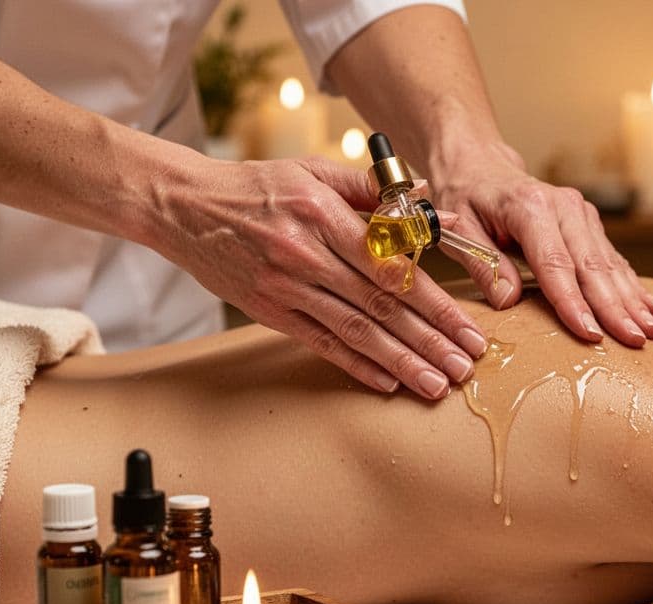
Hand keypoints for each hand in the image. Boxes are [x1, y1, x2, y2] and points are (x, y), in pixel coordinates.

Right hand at [150, 155, 487, 399]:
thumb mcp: (314, 171)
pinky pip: (320, 343)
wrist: (185, 206)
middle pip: (380, 304)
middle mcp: (307, 253)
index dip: (435, 301)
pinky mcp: (269, 311)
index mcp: (324, 214)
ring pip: (354, 330)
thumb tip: (427, 200)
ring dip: (400, 362)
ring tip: (436, 384)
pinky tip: (387, 383)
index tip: (467, 327)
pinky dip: (356, 365)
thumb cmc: (259, 186)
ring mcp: (286, 287)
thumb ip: (372, 189)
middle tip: (464, 366)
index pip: (391, 265)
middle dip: (429, 340)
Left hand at [428, 143, 652, 347]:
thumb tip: (508, 302)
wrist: (478, 163)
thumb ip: (483, 265)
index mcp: (528, 207)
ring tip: (651, 331)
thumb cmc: (464, 195)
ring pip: (609, 264)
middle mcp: (563, 207)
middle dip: (615, 307)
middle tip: (634, 340)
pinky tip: (651, 308)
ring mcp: (580, 213)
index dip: (573, 301)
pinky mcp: (588, 223)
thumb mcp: (457, 228)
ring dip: (631, 300)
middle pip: (592, 265)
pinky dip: (631, 285)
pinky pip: (612, 259)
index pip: (555, 263)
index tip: (589, 333)